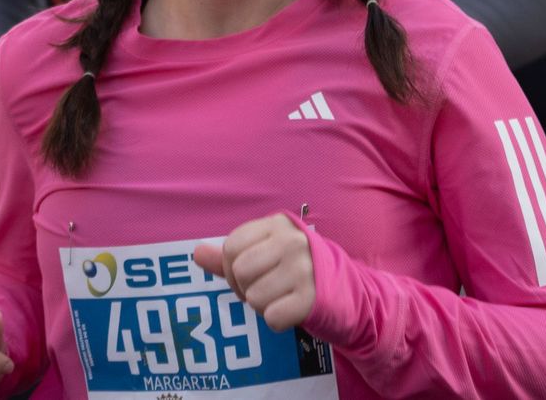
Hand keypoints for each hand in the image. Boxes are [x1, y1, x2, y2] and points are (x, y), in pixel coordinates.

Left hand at [192, 214, 316, 330]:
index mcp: (278, 225)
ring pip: (253, 296)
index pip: (231, 246)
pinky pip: (272, 317)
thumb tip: (196, 254)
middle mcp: (292, 242)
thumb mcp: (266, 253)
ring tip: (280, 298)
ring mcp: (304, 269)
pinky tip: (291, 310)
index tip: (248, 275)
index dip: (231, 268)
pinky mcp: (313, 298)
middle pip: (239, 271)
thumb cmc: (298, 270)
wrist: (349, 293)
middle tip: (264, 290)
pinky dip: (277, 320)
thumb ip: (230, 255)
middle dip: (245, 288)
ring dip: (262, 306)